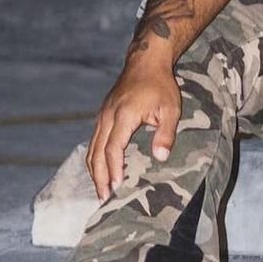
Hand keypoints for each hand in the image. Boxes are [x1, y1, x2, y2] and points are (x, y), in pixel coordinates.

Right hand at [85, 57, 180, 202]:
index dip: (114, 169)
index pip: (113, 148)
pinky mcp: (102, 115)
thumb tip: (160, 157)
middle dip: (99, 178)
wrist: (145, 62)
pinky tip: (101, 172)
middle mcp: (107, 116)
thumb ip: (165, 133)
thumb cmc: (160, 85)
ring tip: (101, 191)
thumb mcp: (170, 108)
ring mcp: (102, 115)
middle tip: (104, 199)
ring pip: (91, 148)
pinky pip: (93, 141)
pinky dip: (95, 159)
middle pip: (97, 153)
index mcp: (123, 115)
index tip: (116, 188)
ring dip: (95, 171)